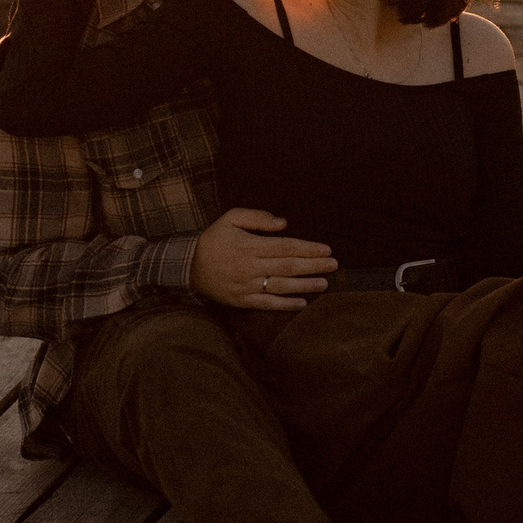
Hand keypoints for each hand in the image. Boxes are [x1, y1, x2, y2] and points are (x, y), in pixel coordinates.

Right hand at [191, 207, 337, 310]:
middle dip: (313, 266)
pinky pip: (267, 304)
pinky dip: (285, 305)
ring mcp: (246, 286)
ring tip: (324, 283)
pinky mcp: (242, 300)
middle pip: (287, 267)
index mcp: (249, 246)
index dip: (307, 249)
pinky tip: (303, 303)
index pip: (285, 247)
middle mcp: (249, 267)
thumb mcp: (231, 218)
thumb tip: (284, 223)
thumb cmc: (214, 239)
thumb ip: (257, 217)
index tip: (326, 249)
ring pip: (280, 286)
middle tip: (334, 265)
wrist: (188, 266)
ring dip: (305, 286)